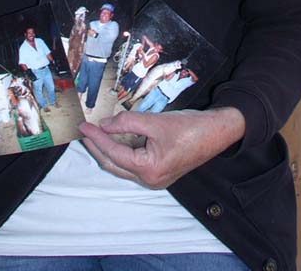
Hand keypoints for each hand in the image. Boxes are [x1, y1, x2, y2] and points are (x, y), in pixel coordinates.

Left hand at [78, 107, 245, 188]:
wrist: (216, 132)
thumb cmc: (191, 128)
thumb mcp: (155, 121)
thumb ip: (128, 122)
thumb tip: (105, 124)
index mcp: (149, 169)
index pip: (114, 153)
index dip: (97, 138)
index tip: (84, 127)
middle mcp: (150, 180)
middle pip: (114, 165)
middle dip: (97, 148)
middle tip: (85, 132)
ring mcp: (155, 179)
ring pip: (122, 166)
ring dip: (108, 151)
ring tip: (96, 134)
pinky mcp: (159, 172)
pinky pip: (133, 164)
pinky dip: (122, 152)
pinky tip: (116, 139)